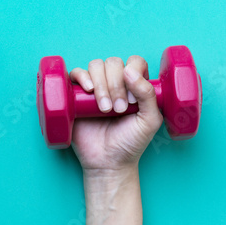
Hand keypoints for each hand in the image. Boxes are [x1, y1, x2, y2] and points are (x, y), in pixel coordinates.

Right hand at [70, 55, 162, 177]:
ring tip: (104, 108)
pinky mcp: (76, 95)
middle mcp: (114, 82)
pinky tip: (88, 91)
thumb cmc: (130, 143)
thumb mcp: (149, 120)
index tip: (132, 101)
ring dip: (101, 84)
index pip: (134, 62)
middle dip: (116, 85)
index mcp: (134, 85)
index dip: (133, 75)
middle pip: (113, 63)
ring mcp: (95, 87)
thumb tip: (129, 70)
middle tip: (118, 110)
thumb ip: (148, 94)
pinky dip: (82, 77)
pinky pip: (75, 74)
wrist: (108, 162)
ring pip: (96, 66)